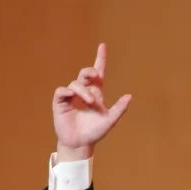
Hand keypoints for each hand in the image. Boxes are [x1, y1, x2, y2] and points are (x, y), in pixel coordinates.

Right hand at [52, 43, 131, 161]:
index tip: (103, 46)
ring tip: (89, 102)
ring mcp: (71, 97)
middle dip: (89, 71)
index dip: (100, 59)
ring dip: (82, 90)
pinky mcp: (60, 103)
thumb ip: (119, 108)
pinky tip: (71, 96)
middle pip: (85, 74)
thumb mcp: (110, 120)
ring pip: (75, 83)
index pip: (98, 73)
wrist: (80, 143)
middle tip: (95, 75)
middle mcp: (83, 92)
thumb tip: (130, 96)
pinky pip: (61, 91)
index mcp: (96, 93)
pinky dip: (66, 91)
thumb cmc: (95, 132)